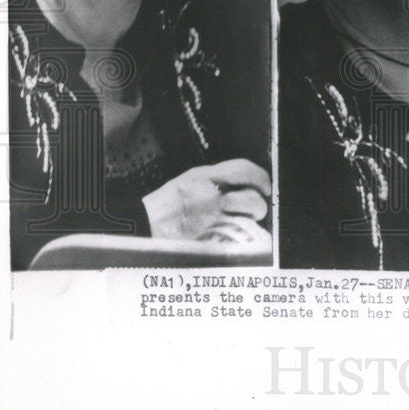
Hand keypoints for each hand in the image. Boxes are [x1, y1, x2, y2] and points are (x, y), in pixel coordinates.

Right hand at [142, 159, 270, 240]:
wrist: (143, 225)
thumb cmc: (167, 204)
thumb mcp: (190, 179)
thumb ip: (217, 177)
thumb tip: (246, 182)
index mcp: (204, 176)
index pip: (244, 169)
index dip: (261, 177)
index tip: (265, 185)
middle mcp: (210, 196)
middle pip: (253, 197)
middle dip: (259, 204)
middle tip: (254, 208)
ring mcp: (211, 220)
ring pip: (248, 219)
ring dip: (251, 221)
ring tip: (242, 221)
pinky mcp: (210, 240)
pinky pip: (237, 237)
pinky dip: (240, 237)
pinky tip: (232, 235)